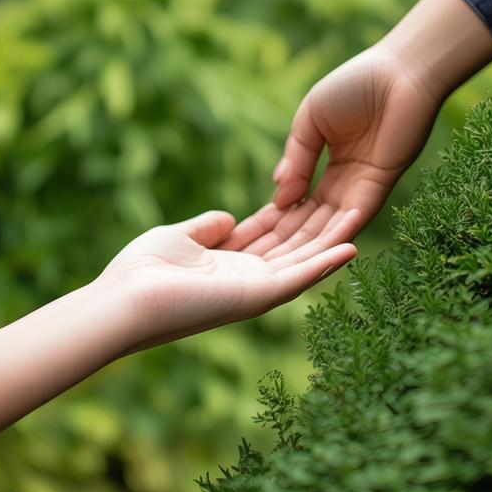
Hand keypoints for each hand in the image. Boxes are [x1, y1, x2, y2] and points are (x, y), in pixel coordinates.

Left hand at [99, 209, 357, 352]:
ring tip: (366, 221)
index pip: (273, 240)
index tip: (320, 194)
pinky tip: (351, 246)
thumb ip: (207, 229)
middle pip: (296, 252)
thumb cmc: (142, 270)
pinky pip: (299, 279)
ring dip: (335, 245)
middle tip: (356, 203)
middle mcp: (247, 281)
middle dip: (324, 229)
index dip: (297, 218)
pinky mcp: (256, 297)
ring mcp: (254, 291)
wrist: (126, 298)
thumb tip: (229, 219)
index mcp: (230, 266)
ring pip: (305, 265)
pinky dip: (326, 264)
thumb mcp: (181, 237)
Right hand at [218, 46, 437, 255]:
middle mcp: (341, 184)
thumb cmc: (355, 85)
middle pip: (307, 223)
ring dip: (305, 246)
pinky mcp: (379, 187)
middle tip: (253, 266)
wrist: (400, 71)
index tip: (243, 240)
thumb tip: (277, 196)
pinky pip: (354, 216)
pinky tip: (317, 246)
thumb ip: (295, 158)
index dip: (270, 221)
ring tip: (278, 266)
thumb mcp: (310, 120)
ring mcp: (360, 189)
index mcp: (321, 164)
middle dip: (282, 244)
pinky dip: (337, 231)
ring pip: (328, 227)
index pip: (292, 204)